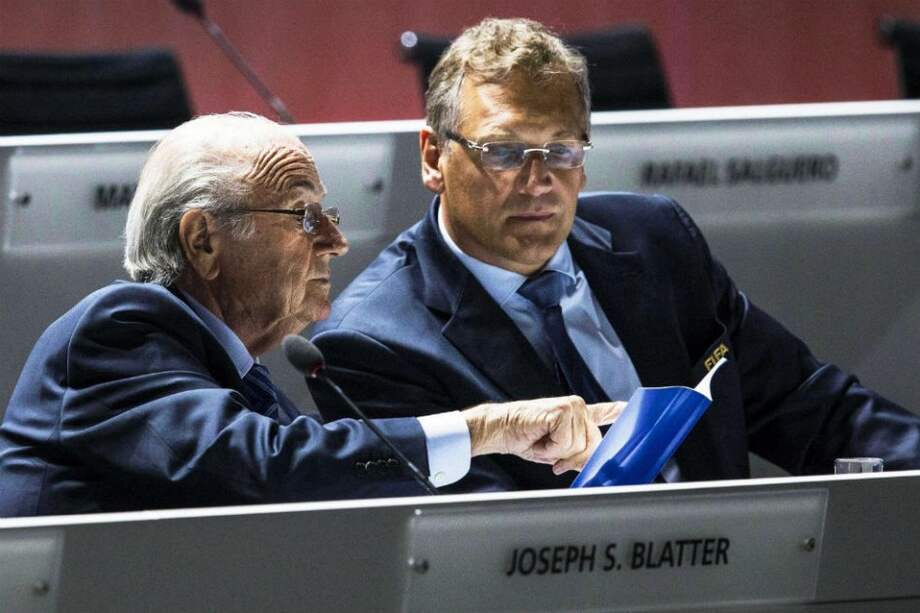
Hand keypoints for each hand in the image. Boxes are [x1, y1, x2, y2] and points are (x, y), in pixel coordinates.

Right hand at [462, 396, 624, 474]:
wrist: (500, 429)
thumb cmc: (525, 439)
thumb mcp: (557, 452)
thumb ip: (578, 456)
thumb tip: (595, 468)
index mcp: (577, 416)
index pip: (603, 413)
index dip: (617, 412)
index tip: (630, 407)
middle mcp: (578, 408)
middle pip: (592, 445)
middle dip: (572, 456)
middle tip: (550, 452)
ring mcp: (572, 406)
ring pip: (579, 446)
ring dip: (557, 451)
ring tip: (541, 441)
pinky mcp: (563, 411)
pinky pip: (566, 442)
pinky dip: (550, 447)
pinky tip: (539, 437)